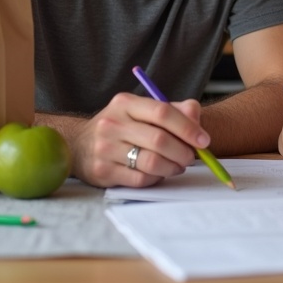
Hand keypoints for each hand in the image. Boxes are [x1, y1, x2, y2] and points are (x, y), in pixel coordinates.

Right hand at [53, 93, 209, 187]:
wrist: (79, 145)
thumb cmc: (122, 127)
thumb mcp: (142, 111)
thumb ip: (174, 110)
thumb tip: (196, 119)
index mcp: (126, 103)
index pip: (163, 112)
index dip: (188, 128)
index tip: (203, 140)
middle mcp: (112, 123)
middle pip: (160, 140)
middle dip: (183, 152)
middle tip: (191, 157)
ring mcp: (105, 148)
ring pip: (151, 162)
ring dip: (172, 167)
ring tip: (177, 166)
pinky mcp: (102, 171)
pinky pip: (140, 179)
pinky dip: (156, 178)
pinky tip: (158, 174)